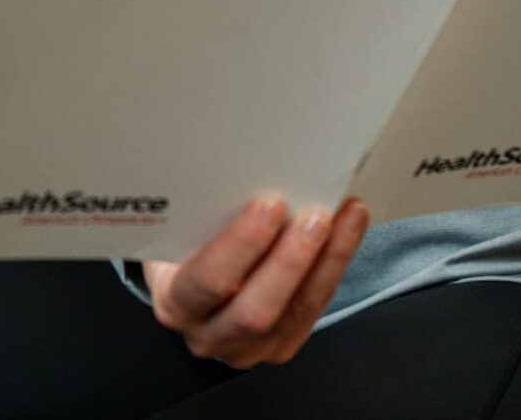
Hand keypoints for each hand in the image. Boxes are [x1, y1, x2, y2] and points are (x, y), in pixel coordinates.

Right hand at [143, 194, 370, 368]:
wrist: (187, 283)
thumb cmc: (181, 247)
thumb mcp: (176, 230)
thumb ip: (198, 215)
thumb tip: (242, 173)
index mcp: (174, 300)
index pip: (206, 281)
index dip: (240, 245)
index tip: (269, 204)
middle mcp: (207, 333)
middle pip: (255, 311)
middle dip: (290, 260)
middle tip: (314, 216)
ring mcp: (247, 347)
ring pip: (294, 312)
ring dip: (325, 261)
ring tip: (342, 219)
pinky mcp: (280, 346)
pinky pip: (314, 310)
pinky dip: (334, 267)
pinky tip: (346, 233)